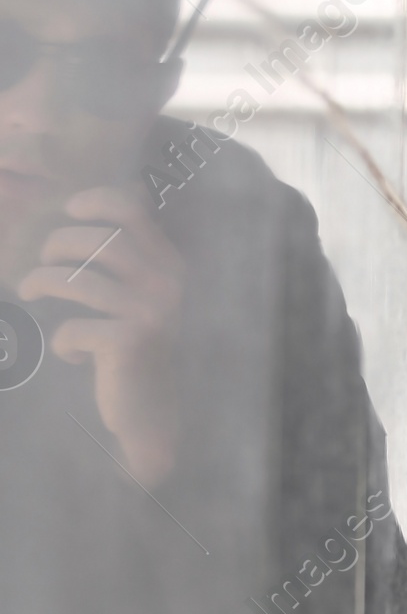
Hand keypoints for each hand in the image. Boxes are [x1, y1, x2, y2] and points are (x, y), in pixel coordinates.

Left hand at [18, 185, 185, 484]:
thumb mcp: (140, 298)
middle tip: (40, 265)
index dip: (96, 201)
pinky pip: (74, 328)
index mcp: (170, 265)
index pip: (133, 211)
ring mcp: (150, 313)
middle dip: (56, 246)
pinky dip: (63, 341)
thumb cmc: (134, 349)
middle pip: (98, 241)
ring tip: (29, 292)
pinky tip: (71, 353)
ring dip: (42, 282)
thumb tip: (92, 209)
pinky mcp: (130, 343)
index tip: (69, 212)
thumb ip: (128, 259)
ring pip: (79, 280)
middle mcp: (167, 283)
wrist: (153, 412)